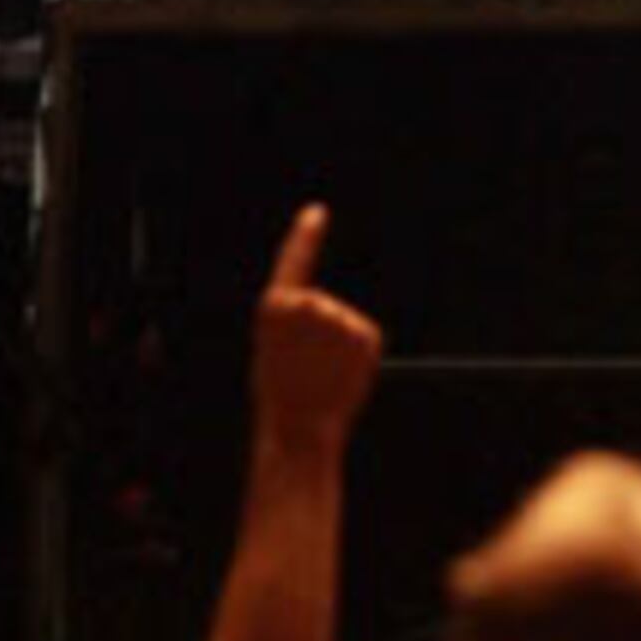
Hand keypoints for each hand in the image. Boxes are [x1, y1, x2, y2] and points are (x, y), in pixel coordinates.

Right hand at [250, 204, 383, 450]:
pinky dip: (355, 354)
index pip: (294, 261)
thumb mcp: (272, 347)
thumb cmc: (279, 391)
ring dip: (335, 345)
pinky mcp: (368, 333)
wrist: (300, 428)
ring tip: (319, 373)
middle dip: (316, 330)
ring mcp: (341, 318)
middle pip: (321, 305)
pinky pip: (361, 337)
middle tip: (301, 365)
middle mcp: (311, 304)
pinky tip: (341, 374)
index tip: (316, 212)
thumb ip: (294, 319)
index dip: (304, 236)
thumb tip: (317, 307)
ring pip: (342, 323)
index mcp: (277, 306)